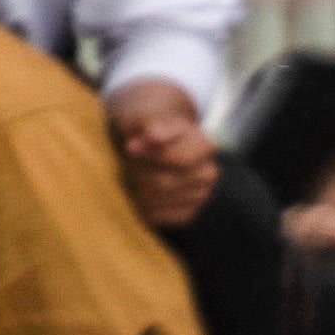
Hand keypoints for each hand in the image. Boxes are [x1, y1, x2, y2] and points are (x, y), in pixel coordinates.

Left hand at [103, 73, 225, 230]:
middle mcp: (208, 173)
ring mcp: (201, 196)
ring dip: (135, 188)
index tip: (129, 147)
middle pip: (164, 183)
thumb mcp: (143, 117)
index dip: (150, 156)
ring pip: (156, 200)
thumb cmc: (146, 128)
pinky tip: (139, 190)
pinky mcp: (187, 215)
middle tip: (127, 161)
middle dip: (138, 172)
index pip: (179, 159)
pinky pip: (156, 216)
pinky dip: (140, 205)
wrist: (151, 142)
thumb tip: (152, 137)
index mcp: (205, 145)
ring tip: (132, 173)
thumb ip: (148, 123)